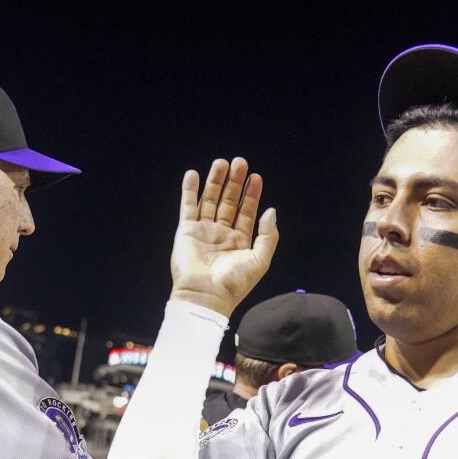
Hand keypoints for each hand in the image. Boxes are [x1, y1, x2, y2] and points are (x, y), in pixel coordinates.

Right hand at [169, 158, 279, 316]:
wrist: (206, 295)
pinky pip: (187, 206)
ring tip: (221, 163)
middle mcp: (221, 234)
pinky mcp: (186, 231)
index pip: (246, 212)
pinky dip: (189, 191)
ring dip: (215, 181)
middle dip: (235, 183)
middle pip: (228, 202)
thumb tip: (271, 211)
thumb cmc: (234, 283)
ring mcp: (203, 231)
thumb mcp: (260, 260)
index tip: (256, 177)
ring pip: (209, 200)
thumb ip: (267, 235)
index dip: (251, 195)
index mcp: (239, 242)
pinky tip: (193, 175)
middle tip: (240, 163)